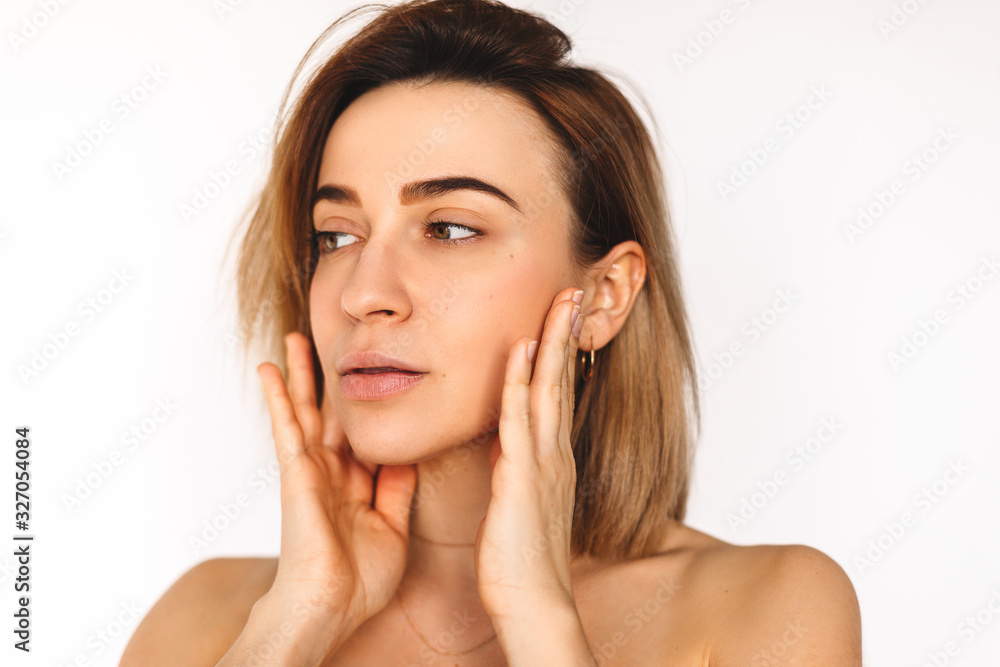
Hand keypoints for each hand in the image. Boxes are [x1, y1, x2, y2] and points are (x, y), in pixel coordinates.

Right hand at [256, 332, 417, 638]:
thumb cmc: (360, 580)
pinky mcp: (295, 472)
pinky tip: (269, 369)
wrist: (332, 607)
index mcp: (355, 485)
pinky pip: (285, 426)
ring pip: (305, 411)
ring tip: (294, 337)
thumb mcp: (394, 526)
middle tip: (328, 341)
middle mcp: (331, 473)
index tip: (376, 372)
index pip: (361, 435)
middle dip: (328, 380)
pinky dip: (277, 397)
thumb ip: (399, 490)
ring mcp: (311, 470)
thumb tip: (409, 456)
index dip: (366, 406)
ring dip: (300, 374)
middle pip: (330, 415)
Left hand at [474, 287, 584, 620]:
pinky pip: (520, 420)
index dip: (560, 354)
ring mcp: (544, 463)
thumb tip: (509, 450)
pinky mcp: (524, 478)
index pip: (558, 394)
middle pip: (562, 380)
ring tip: (560, 301)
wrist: (534, 602)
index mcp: (552, 459)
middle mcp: (555, 454)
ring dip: (553, 342)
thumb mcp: (522, 504)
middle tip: (572, 291)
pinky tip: (524, 351)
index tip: (562, 317)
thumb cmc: (522, 560)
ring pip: (549, 389)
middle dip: (566, 334)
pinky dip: (523, 382)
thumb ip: (519, 471)